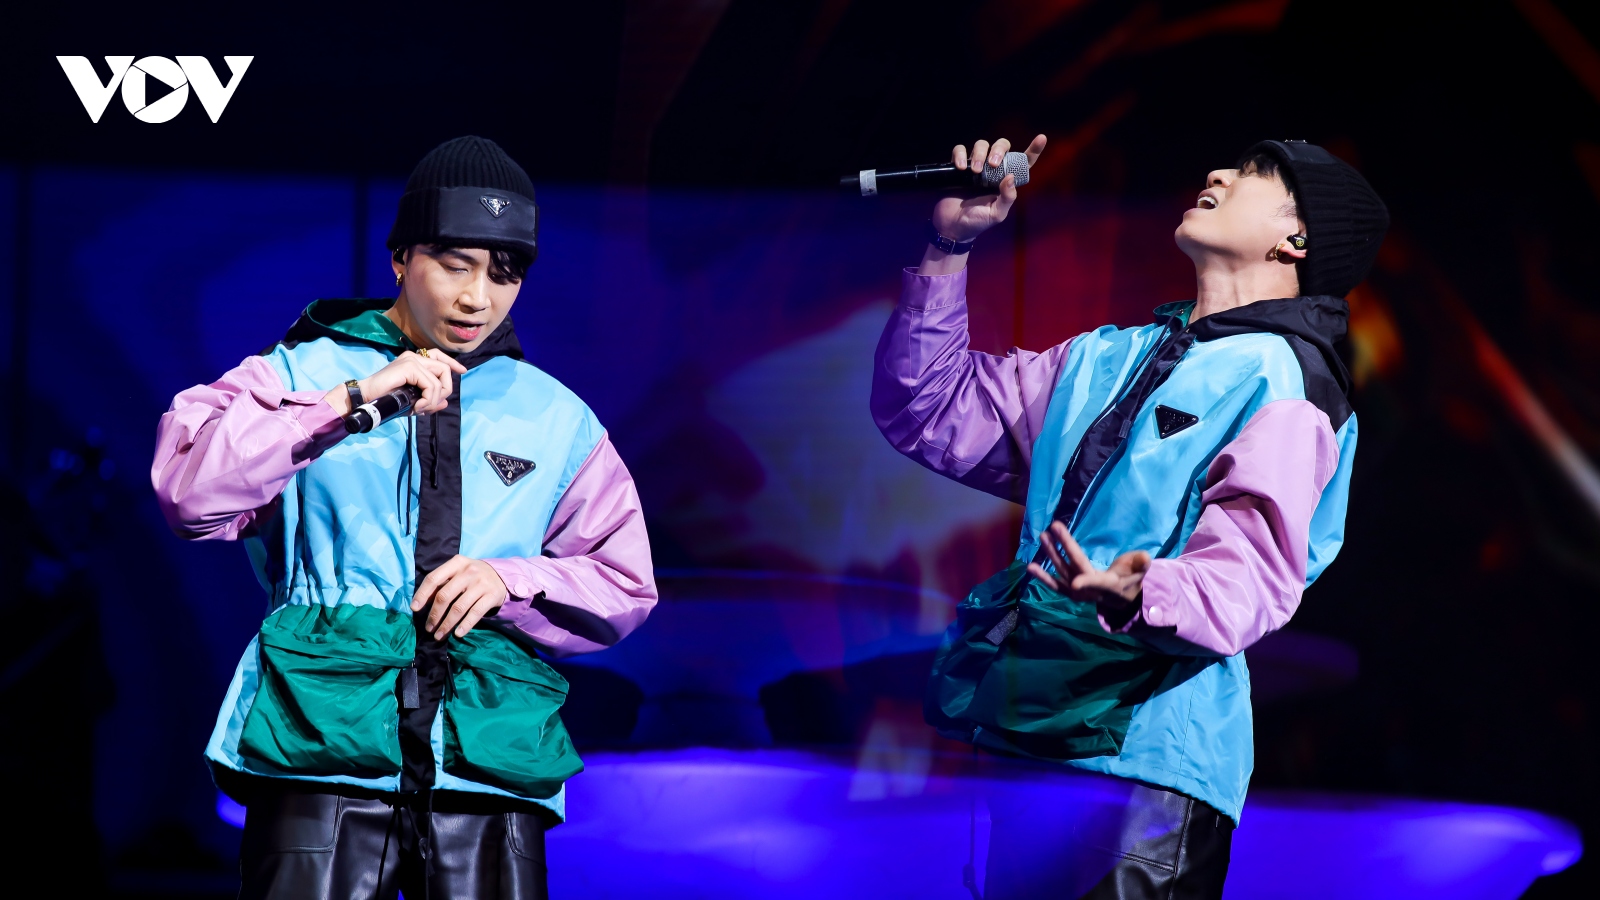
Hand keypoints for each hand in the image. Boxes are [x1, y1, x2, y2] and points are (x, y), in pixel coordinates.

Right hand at [324, 350, 466, 416]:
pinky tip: (417, 408)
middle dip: (444, 390)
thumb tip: (445, 402)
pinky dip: (428, 399)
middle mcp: (414, 356)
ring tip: (421, 409)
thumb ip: (429, 400)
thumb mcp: (412, 401)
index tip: (462, 372)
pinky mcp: (409, 367)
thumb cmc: (385, 400)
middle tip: (429, 406)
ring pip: (439, 379)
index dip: (453, 363)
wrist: (365, 399)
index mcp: (414, 361)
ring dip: (433, 399)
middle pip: (444, 368)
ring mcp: (411, 360)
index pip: (439, 356)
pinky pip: (431, 385)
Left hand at [413, 555, 510, 639]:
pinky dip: (465, 625)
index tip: (414, 609)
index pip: (434, 578)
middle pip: (445, 595)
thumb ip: (441, 583)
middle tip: (429, 628)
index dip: (422, 594)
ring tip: (439, 635)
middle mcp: (469, 571)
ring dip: (447, 624)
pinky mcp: (493, 595)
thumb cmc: (471, 576)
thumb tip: (421, 602)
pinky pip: (475, 613)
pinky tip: (458, 633)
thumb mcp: (457, 573)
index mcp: (456, 563)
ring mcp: (482, 583)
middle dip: (434, 615)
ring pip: (459, 607)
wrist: (501, 576)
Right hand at [930, 134, 1047, 243]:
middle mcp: (993, 171)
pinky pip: (959, 150)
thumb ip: (1007, 198)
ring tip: (974, 171)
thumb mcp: (996, 214)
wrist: (952, 227)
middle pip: (1002, 146)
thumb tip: (1010, 177)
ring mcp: (976, 167)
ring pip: (981, 145)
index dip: (1034, 149)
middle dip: (998, 149)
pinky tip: (961, 168)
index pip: (1024, 162)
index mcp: (1006, 181)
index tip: (1041, 138)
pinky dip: (960, 155)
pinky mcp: (959, 167)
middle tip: (992, 164)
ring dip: (979, 153)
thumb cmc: (977, 222)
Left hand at [1026, 522, 1149, 608]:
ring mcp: (1079, 590)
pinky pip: (1056, 584)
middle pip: (1075, 568)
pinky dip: (1044, 576)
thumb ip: (1140, 565)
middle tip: (1053, 529)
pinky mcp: (1072, 589)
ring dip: (1051, 555)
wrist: (1123, 600)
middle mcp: (1090, 589)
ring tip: (1042, 537)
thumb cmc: (1131, 581)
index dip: (1087, 583)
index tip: (1075, 583)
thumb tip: (1144, 557)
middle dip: (1064, 549)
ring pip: (1062, 572)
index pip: (1098, 582)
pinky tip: (1031, 566)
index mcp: (1109, 586)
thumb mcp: (1139, 572)